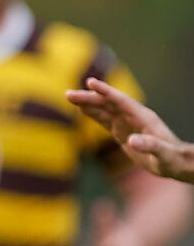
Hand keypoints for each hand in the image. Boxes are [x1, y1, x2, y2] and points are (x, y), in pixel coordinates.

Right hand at [68, 78, 193, 183]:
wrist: (177, 163)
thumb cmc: (172, 159)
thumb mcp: (162, 154)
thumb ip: (150, 145)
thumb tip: (131, 141)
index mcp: (143, 117)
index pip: (120, 101)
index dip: (105, 92)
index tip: (90, 82)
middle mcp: (134, 117)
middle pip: (108, 104)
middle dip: (89, 98)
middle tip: (68, 94)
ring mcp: (128, 124)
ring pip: (104, 110)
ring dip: (88, 103)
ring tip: (69, 97)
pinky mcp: (123, 132)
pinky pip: (105, 120)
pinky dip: (93, 114)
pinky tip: (81, 109)